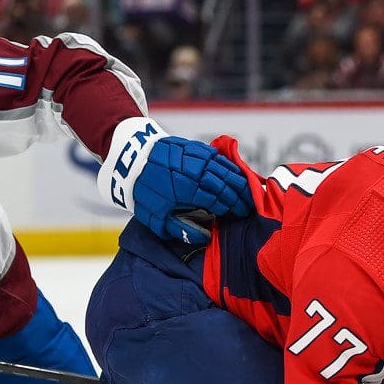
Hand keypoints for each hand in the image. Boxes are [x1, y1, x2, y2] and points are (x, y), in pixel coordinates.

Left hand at [99, 119, 253, 240]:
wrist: (131, 158)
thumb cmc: (143, 191)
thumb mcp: (156, 219)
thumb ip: (180, 230)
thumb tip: (205, 236)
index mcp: (188, 190)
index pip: (219, 200)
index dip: (233, 208)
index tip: (243, 215)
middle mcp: (196, 172)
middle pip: (227, 185)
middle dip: (241, 196)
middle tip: (251, 206)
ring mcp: (197, 157)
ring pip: (226, 169)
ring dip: (240, 181)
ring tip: (250, 191)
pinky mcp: (196, 148)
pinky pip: (219, 158)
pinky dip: (230, 167)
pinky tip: (236, 173)